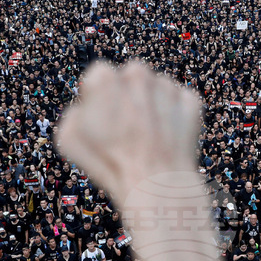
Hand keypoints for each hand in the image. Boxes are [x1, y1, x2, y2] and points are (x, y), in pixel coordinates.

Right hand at [56, 61, 201, 205]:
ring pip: (157, 89)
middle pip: (131, 78)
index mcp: (104, 78)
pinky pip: (180, 102)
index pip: (99, 76)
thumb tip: (84, 108)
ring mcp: (166, 86)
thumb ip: (73, 114)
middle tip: (127, 127)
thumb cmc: (109, 164)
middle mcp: (137, 74)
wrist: (155, 185)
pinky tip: (167, 138)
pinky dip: (175, 116)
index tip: (102, 118)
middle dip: (128, 96)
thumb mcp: (69, 139)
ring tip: (148, 137)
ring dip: (153, 105)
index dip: (99, 98)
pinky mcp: (190, 101)